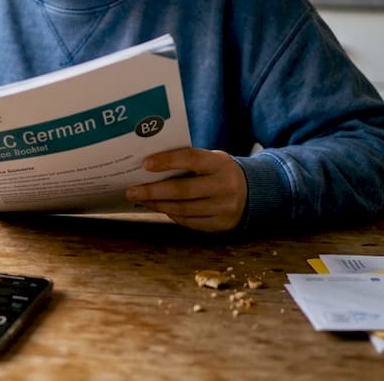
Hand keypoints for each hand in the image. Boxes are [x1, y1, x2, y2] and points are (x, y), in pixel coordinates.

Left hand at [124, 148, 247, 232]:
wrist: (253, 193)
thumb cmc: (219, 172)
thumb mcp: (211, 160)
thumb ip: (188, 161)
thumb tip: (149, 166)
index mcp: (220, 163)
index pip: (191, 158)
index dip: (168, 161)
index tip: (145, 164)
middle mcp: (225, 186)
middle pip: (183, 190)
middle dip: (153, 191)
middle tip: (131, 190)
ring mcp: (224, 208)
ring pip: (183, 209)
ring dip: (158, 205)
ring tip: (140, 199)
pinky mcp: (220, 225)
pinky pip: (189, 221)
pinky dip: (171, 214)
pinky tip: (158, 208)